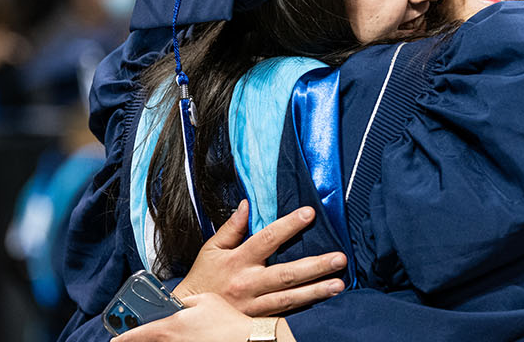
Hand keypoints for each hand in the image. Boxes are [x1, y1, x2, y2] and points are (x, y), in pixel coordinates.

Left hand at [112, 293, 250, 341]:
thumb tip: (175, 304)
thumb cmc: (229, 322)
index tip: (115, 340)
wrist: (247, 340)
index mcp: (170, 327)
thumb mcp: (205, 300)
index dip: (122, 338)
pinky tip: (182, 339)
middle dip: (141, 341)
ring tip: (166, 335)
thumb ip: (184, 302)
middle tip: (138, 337)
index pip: (135, 335)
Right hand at [172, 200, 345, 316]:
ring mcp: (255, 304)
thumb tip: (247, 205)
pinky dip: (304, 308)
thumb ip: (232, 228)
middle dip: (315, 266)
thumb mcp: (212, 249)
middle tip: (339, 258)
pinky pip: (284, 313)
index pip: (267, 238)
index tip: (309, 214)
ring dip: (316, 291)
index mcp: (238, 260)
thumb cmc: (203, 279)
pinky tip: (322, 302)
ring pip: (289, 298)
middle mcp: (249, 282)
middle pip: (286, 274)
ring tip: (339, 284)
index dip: (289, 225)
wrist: (184, 314)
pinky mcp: (258, 319)